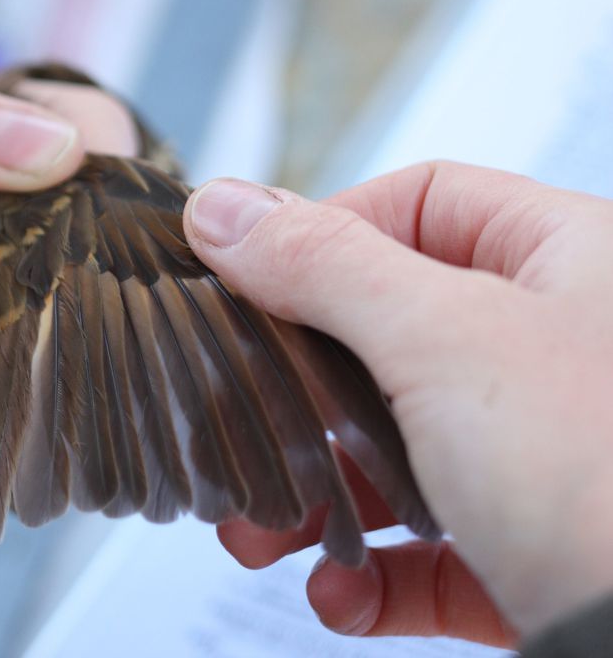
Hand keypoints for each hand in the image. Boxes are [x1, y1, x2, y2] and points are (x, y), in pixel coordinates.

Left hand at [0, 64, 136, 544]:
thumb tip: (55, 149)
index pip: (44, 136)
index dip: (101, 152)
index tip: (135, 198)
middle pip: (56, 241)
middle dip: (106, 260)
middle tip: (135, 295)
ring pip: (32, 334)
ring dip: (71, 347)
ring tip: (111, 368)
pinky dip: (18, 422)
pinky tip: (43, 431)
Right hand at [183, 162, 612, 642]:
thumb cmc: (603, 474)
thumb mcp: (443, 340)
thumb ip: (324, 265)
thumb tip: (221, 210)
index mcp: (571, 262)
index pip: (423, 204)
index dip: (327, 234)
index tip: (251, 283)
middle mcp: (563, 350)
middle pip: (390, 338)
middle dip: (298, 394)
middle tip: (236, 415)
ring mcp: (551, 456)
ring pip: (401, 452)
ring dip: (318, 495)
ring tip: (260, 534)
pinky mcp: (537, 551)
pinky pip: (434, 549)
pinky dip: (372, 571)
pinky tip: (343, 592)